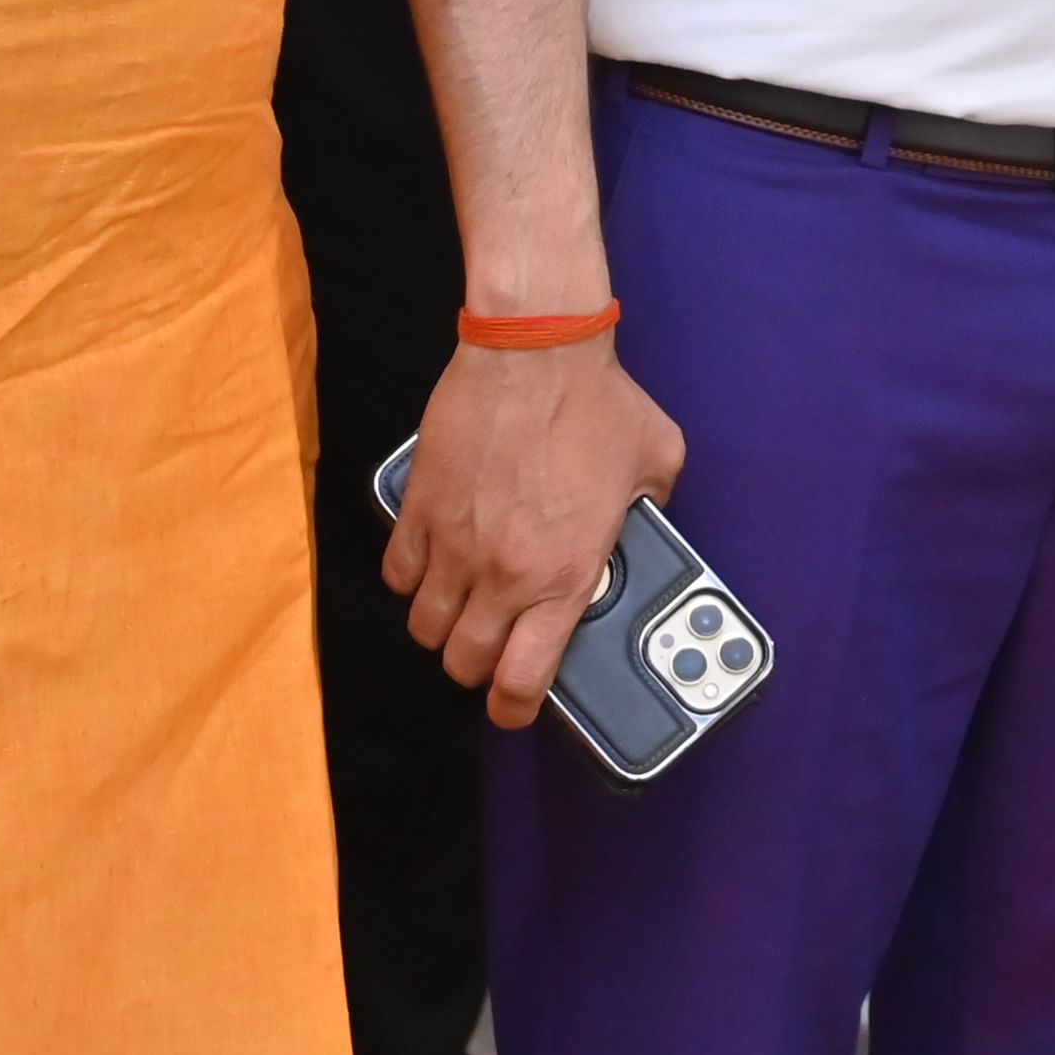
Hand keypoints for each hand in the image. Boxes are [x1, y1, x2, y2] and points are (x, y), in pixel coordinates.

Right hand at [389, 336, 685, 731]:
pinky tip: (430, 563)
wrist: (536, 348)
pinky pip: (397, 572)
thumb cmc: (597, 402)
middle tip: (489, 647)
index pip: (522, 679)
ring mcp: (453, 543)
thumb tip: (650, 523)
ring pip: (424, 626)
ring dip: (441, 627)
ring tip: (460, 608)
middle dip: (476, 667)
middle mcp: (503, 572)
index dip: (513, 707)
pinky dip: (410, 579)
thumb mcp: (656, 465)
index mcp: (565, 575)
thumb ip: (655, 511)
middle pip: (464, 662)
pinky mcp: (418, 507)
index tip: (514, 705)